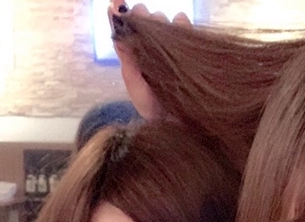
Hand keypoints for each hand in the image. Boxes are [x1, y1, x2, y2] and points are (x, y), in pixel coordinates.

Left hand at [107, 1, 191, 119]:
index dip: (121, 16)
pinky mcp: (189, 52)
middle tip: (140, 13)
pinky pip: (185, 30)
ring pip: (163, 23)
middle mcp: (152, 51)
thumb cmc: (154, 110)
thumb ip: (127, 57)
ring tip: (160, 27)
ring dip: (160, 21)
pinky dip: (181, 23)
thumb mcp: (135, 84)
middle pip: (145, 23)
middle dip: (142, 17)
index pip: (126, 31)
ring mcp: (171, 51)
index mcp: (136, 58)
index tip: (116, 2)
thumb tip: (115, 30)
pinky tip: (179, 21)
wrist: (180, 127)